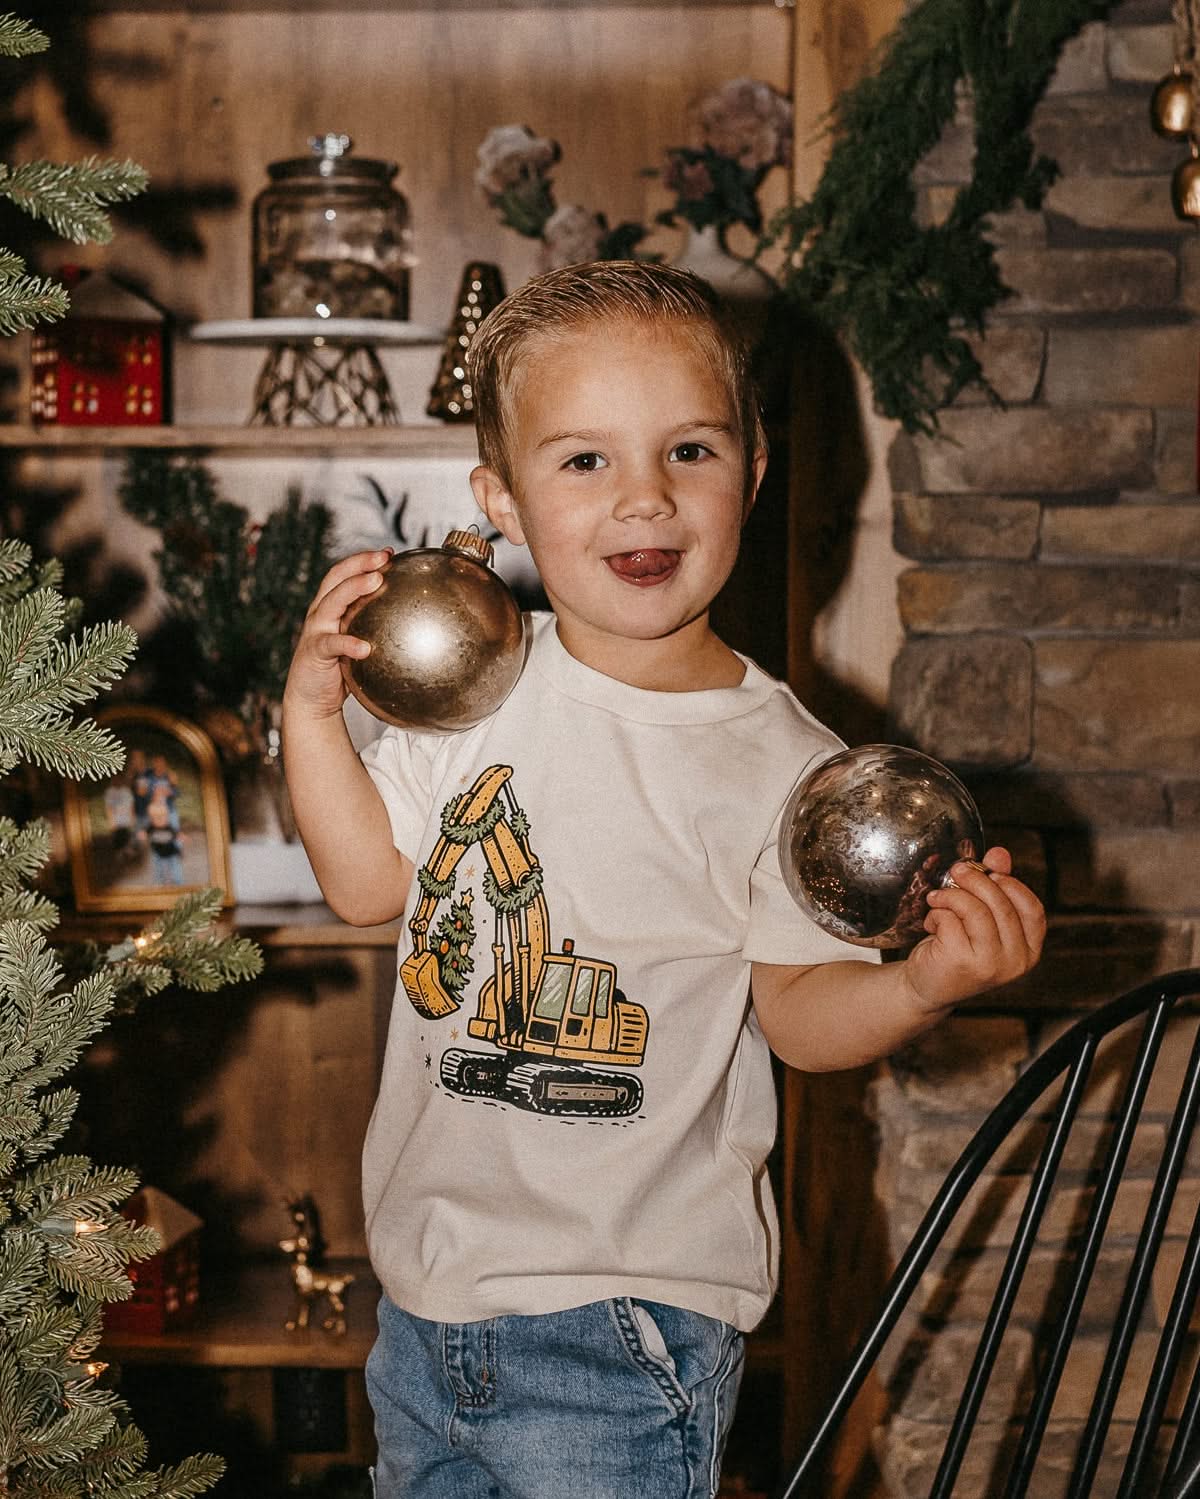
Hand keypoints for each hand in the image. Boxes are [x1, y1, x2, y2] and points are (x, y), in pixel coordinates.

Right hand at [283, 549, 391, 720]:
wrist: (311, 698)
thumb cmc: (338, 669)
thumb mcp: (358, 641)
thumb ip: (374, 628)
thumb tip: (413, 621)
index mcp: (330, 607)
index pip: (343, 574)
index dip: (363, 560)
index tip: (389, 553)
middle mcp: (320, 613)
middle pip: (336, 579)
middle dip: (359, 564)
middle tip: (384, 557)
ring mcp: (315, 631)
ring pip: (332, 602)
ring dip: (353, 589)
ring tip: (376, 581)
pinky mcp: (313, 653)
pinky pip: (331, 645)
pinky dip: (348, 644)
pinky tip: (365, 647)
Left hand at [902, 847, 1044, 1015]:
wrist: (925, 985)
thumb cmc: (955, 948)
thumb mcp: (982, 918)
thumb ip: (996, 886)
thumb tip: (1000, 853)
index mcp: (1029, 950)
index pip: (1032, 908)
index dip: (1011, 884)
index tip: (990, 871)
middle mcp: (1016, 961)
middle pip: (1001, 903)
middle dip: (975, 879)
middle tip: (956, 872)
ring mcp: (991, 964)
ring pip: (975, 909)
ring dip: (951, 896)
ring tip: (937, 899)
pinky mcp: (961, 961)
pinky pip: (950, 919)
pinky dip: (937, 913)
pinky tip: (932, 923)